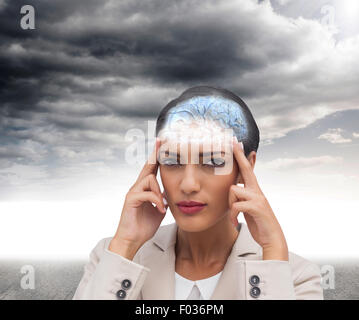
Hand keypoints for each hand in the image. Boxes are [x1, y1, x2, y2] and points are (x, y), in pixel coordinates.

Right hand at [109, 138, 168, 258]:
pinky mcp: (131, 200)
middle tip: (161, 142)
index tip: (162, 143)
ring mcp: (133, 192)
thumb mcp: (159, 209)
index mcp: (145, 188)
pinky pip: (147, 193)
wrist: (132, 240)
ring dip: (159, 192)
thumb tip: (171, 193)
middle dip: (155, 154)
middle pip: (147, 166)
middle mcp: (137, 187)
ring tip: (162, 205)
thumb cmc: (144, 226)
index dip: (157, 157)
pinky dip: (156, 201)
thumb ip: (163, 199)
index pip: (151, 169)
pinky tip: (160, 210)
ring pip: (150, 179)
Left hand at [228, 137, 287, 260]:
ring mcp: (258, 198)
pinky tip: (235, 222)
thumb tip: (236, 189)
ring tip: (233, 216)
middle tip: (234, 143)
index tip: (236, 144)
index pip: (247, 170)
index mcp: (254, 190)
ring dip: (229, 204)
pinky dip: (232, 214)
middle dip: (239, 156)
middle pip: (247, 169)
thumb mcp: (249, 207)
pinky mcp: (257, 208)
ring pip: (233, 190)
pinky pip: (237, 205)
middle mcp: (257, 191)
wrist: (271, 239)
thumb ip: (243, 197)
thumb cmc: (258, 223)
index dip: (241, 157)